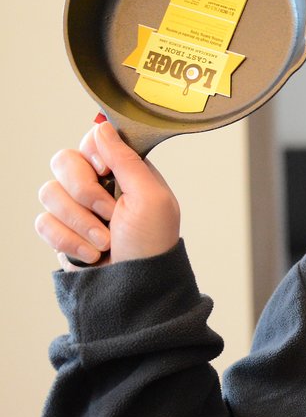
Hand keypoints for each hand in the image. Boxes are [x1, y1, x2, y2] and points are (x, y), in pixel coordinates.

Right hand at [35, 121, 179, 268]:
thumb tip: (102, 126)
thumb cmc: (152, 243)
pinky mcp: (60, 231)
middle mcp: (98, 184)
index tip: (104, 170)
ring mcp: (76, 208)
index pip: (92, 141)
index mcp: (124, 171)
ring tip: (105, 241)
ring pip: (48, 192)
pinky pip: (43, 221)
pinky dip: (68, 240)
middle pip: (63, 161)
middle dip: (85, 192)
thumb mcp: (150, 198)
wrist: (135, 289)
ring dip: (80, 221)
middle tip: (109, 213)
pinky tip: (91, 254)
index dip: (93, 153)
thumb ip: (126, 159)